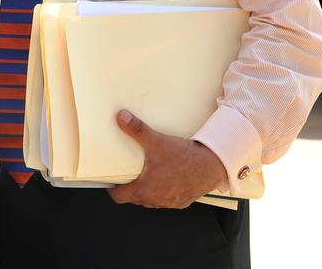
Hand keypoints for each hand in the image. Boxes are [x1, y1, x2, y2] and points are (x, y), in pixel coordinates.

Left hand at [108, 109, 226, 208]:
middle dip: (129, 188)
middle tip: (127, 175)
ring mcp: (170, 202)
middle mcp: (156, 199)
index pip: (120, 196)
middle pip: (134, 198)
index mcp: (145, 189)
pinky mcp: (182, 200)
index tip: (110, 182)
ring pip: (151, 200)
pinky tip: (165, 179)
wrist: (211, 166)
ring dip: (146, 190)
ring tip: (146, 176)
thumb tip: (122, 119)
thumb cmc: (186, 159)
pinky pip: (167, 199)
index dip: (112, 189)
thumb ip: (136, 129)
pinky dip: (163, 191)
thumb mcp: (157, 141)